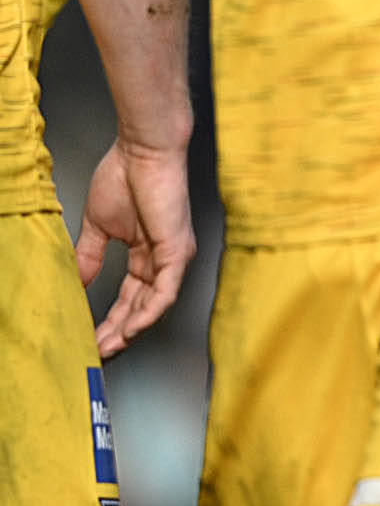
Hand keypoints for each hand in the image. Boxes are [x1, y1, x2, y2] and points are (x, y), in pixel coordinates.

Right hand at [79, 137, 191, 358]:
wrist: (141, 152)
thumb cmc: (124, 178)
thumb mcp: (99, 227)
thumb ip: (89, 257)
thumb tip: (76, 282)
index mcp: (148, 253)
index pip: (131, 297)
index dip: (111, 320)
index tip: (92, 338)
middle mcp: (165, 259)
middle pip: (142, 308)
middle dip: (119, 333)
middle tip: (98, 354)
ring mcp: (174, 256)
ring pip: (154, 305)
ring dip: (130, 330)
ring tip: (107, 348)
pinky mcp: (178, 250)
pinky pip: (166, 291)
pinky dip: (148, 313)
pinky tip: (130, 330)